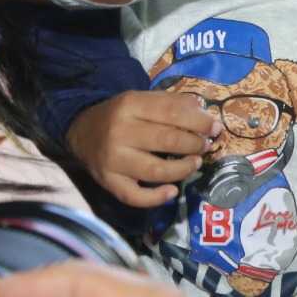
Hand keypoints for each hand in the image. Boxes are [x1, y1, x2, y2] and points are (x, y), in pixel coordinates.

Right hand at [67, 92, 218, 206]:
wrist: (80, 131)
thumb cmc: (121, 115)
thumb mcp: (142, 99)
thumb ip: (172, 102)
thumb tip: (203, 110)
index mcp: (131, 105)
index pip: (173, 113)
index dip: (199, 122)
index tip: (215, 128)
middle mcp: (120, 132)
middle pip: (167, 141)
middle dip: (195, 144)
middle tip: (205, 145)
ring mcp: (113, 160)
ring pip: (156, 170)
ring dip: (183, 169)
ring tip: (194, 163)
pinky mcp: (108, 182)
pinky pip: (134, 196)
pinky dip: (156, 198)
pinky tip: (172, 191)